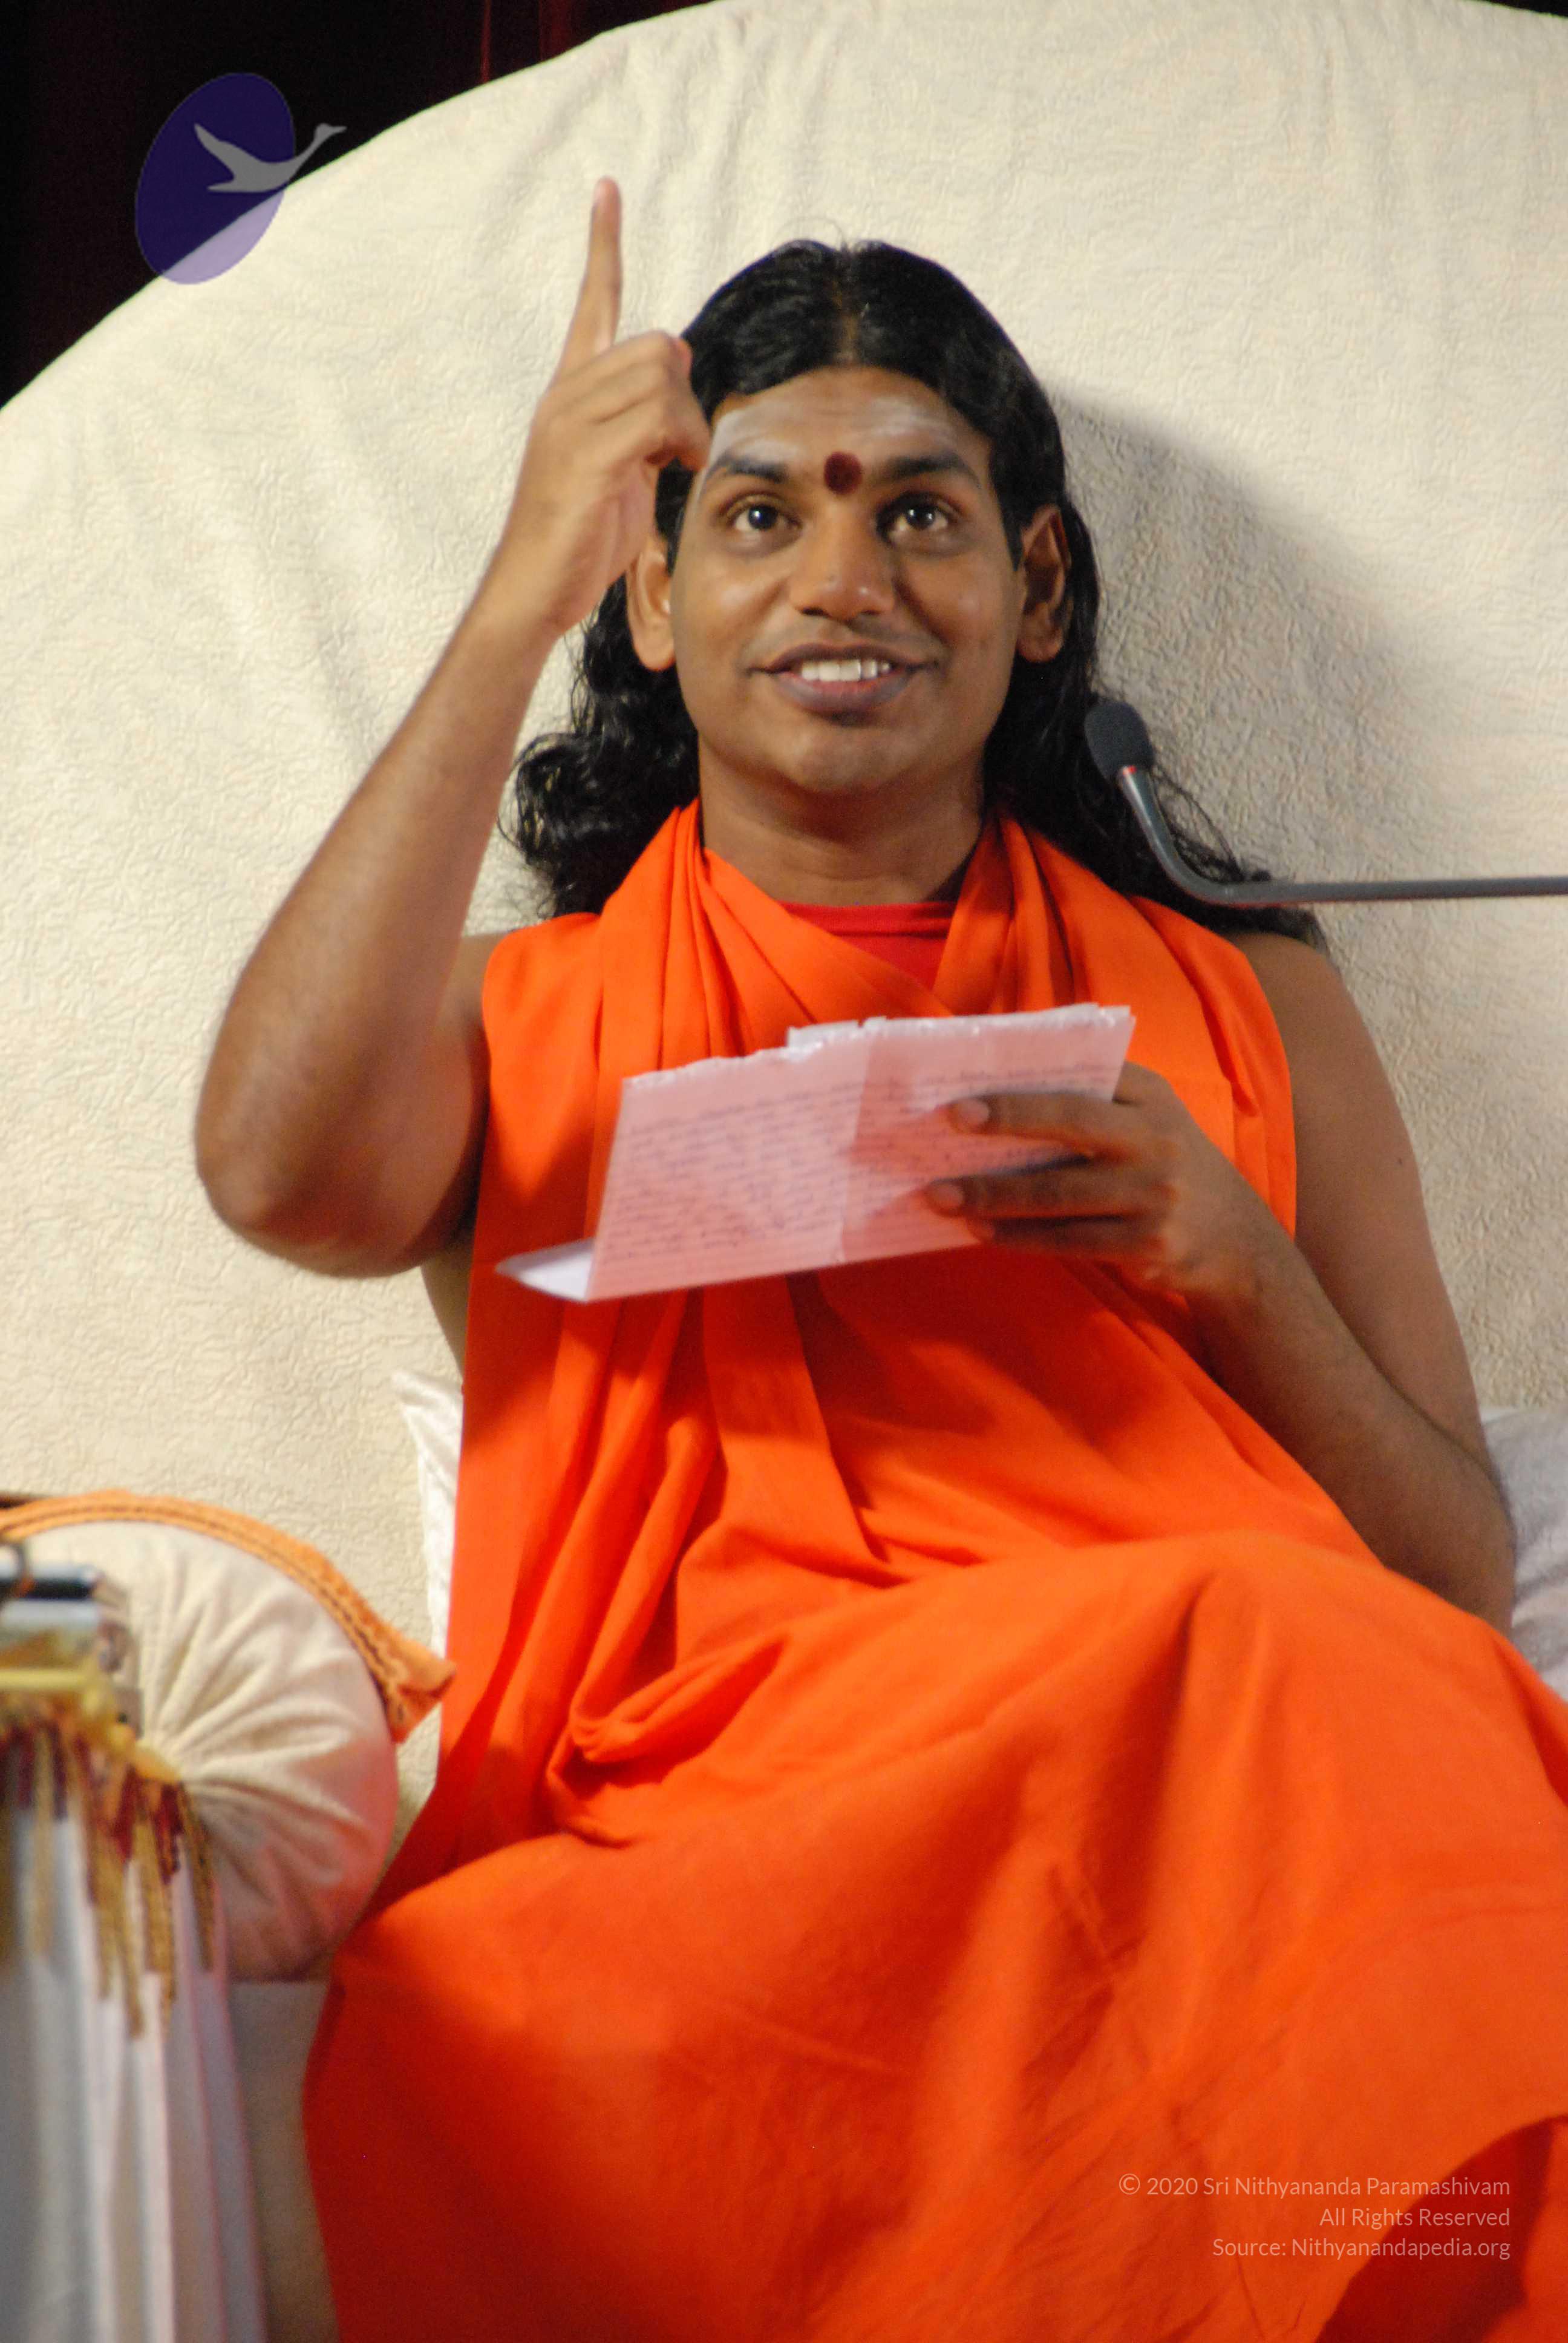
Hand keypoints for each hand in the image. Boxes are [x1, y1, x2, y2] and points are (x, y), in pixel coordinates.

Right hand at [480, 178, 711, 640]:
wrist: (533, 591)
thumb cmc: (578, 539)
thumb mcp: (620, 467)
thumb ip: (644, 421)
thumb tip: (677, 375)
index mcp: (570, 392)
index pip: (594, 303)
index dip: (603, 246)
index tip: (606, 191)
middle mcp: (566, 395)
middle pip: (659, 344)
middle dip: (686, 394)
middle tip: (676, 447)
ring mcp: (571, 423)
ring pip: (662, 376)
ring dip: (687, 424)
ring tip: (671, 464)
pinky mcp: (586, 457)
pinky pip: (658, 417)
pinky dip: (680, 440)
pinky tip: (672, 469)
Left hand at [925, 1062, 1286, 1303]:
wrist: (1236, 1241)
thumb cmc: (1165, 1166)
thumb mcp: (1150, 1121)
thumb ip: (1095, 1101)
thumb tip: (999, 1095)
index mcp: (1152, 1097)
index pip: (1081, 1078)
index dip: (1021, 1089)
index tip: (962, 1099)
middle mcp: (1158, 1140)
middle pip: (1071, 1124)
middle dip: (1006, 1122)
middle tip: (947, 1128)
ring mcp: (1155, 1195)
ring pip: (1059, 1195)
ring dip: (994, 1197)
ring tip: (943, 1197)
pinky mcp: (1148, 1245)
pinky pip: (1069, 1241)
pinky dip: (1019, 1237)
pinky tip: (982, 1233)